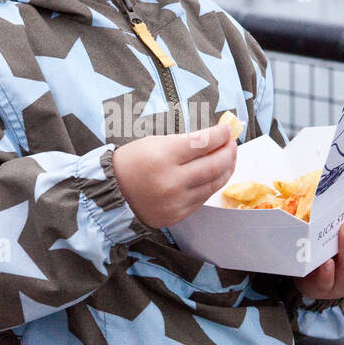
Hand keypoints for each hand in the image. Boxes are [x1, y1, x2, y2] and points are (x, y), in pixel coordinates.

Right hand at [112, 120, 236, 229]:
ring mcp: (176, 201)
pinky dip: (213, 184)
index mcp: (163, 156)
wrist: (111, 194)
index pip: (202, 143)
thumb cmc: (132, 162)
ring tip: (229, 158)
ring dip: (226, 169)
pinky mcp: (177, 215)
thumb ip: (186, 142)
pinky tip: (215, 175)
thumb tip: (215, 138)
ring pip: (213, 184)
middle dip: (228, 151)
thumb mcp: (154, 143)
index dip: (220, 135)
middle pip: (213, 165)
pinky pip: (203, 198)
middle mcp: (171, 181)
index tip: (227, 129)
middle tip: (232, 143)